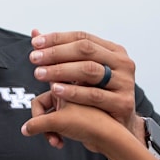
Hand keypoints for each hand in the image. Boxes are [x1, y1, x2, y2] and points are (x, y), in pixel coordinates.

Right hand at [21, 94, 126, 154]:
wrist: (113, 139)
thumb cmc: (92, 123)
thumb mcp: (57, 121)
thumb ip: (37, 123)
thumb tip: (24, 129)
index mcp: (67, 83)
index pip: (40, 94)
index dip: (37, 109)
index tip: (35, 123)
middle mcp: (70, 91)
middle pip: (43, 103)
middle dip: (41, 121)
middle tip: (42, 132)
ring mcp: (74, 103)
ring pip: (51, 114)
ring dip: (48, 130)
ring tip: (55, 140)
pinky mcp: (76, 115)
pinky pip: (58, 122)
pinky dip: (56, 132)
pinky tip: (60, 142)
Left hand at [29, 29, 138, 146]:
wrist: (119, 126)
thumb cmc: (98, 94)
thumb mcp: (83, 71)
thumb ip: (61, 53)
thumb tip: (35, 33)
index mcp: (114, 50)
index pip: (82, 37)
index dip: (57, 39)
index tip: (35, 43)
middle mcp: (123, 63)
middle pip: (85, 50)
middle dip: (56, 53)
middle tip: (34, 58)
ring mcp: (125, 82)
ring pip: (89, 70)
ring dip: (61, 70)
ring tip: (40, 73)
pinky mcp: (122, 103)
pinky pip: (94, 95)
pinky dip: (73, 92)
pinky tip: (55, 89)